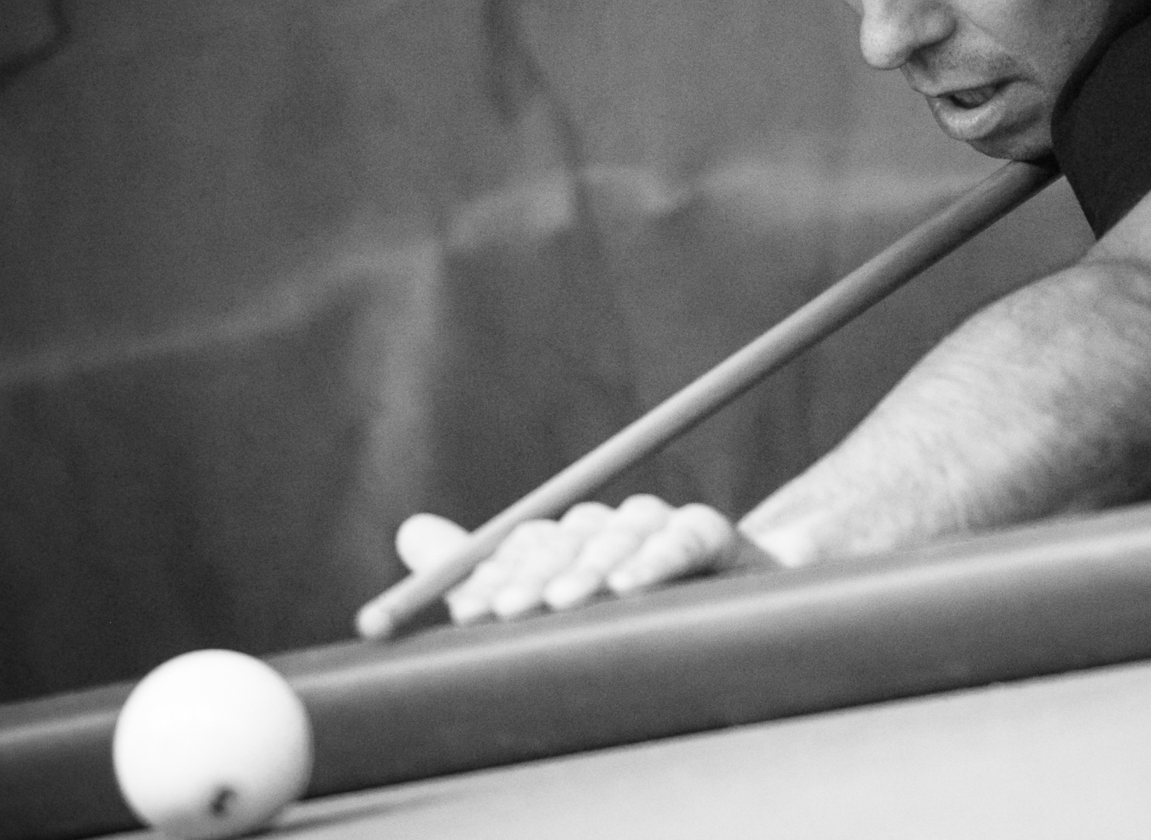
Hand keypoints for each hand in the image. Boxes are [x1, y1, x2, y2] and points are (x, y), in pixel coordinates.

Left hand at [395, 496, 767, 624]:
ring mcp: (670, 529)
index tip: (470, 610)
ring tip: (567, 603)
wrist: (740, 624)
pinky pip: (694, 534)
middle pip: (574, 534)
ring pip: (626, 530)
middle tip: (509, 611)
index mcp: (581, 540)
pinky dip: (663, 554)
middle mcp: (622, 526)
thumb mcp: (558, 609)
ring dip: (593, 565)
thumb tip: (410, 532)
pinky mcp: (723, 541)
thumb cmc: (639, 625)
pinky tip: (632, 584)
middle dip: (537, 574)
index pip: (534, 542)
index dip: (499, 573)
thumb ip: (490, 572)